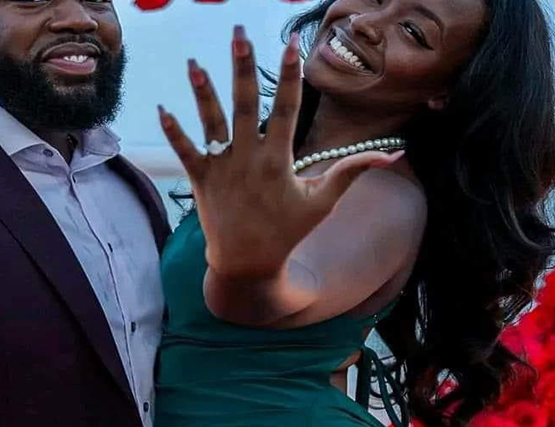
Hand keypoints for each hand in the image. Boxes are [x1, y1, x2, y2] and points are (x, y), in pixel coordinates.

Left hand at [158, 26, 402, 279]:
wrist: (247, 265)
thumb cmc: (287, 232)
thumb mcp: (322, 202)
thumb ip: (352, 172)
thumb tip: (393, 155)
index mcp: (278, 161)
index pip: (286, 109)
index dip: (290, 76)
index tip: (292, 44)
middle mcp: (247, 160)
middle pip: (244, 105)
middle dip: (242, 68)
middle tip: (238, 34)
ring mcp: (221, 169)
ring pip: (210, 124)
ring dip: (201, 92)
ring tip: (193, 62)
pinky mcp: (200, 181)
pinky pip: (184, 152)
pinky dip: (173, 132)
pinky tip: (161, 108)